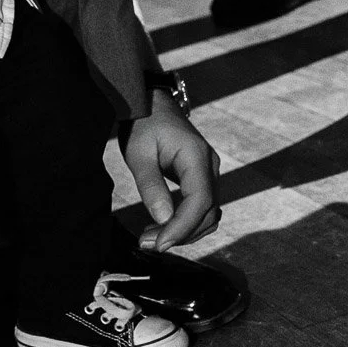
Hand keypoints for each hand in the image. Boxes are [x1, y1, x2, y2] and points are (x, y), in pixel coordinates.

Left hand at [120, 91, 220, 252]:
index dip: (182, 227)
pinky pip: (201, 205)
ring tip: (151, 238)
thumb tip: (163, 220)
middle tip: (148, 243)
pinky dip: (185, 221)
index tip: (159, 244)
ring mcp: (208, 170)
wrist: (149, 102)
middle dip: (181, 233)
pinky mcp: (201, 175)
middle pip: (208, 212)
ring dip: (184, 231)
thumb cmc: (143, 123)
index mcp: (196, 156)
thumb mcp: (138, 153)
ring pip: (207, 213)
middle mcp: (209, 165)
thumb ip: (151, 186)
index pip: (200, 202)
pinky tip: (161, 226)